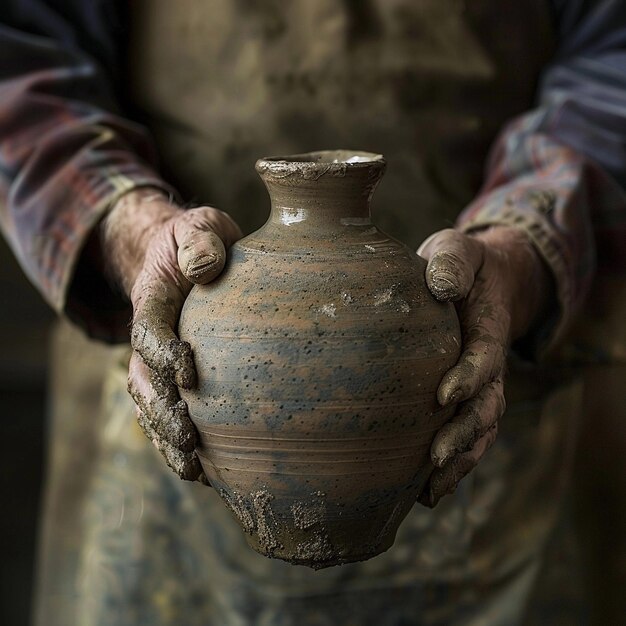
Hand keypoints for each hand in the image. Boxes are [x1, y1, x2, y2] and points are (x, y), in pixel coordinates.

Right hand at [102, 189, 241, 480]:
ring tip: (194, 471)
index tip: (190, 373)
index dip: (163, 353)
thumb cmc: (201, 241)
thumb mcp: (202, 226)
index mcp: (152, 301)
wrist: (187, 257)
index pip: (149, 331)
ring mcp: (157, 362)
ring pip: (152, 407)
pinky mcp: (174, 378)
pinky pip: (169, 413)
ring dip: (168, 440)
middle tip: (189, 438)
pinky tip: (206, 470)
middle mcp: (148, 338)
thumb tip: (204, 268)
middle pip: (144, 381)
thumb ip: (201, 240)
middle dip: (162, 413)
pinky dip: (179, 443)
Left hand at [416, 226, 550, 506]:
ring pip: (479, 432)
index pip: (484, 358)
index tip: (442, 396)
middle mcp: (488, 366)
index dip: (469, 377)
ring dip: (458, 462)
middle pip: (486, 407)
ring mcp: (479, 387)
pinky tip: (424, 492)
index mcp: (487, 330)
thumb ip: (452, 262)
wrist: (474, 282)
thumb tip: (441, 286)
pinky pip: (465, 437)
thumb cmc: (457, 265)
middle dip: (463, 434)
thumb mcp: (455, 250)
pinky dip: (452, 466)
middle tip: (434, 456)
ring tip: (429, 491)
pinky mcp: (462, 399)